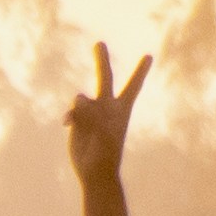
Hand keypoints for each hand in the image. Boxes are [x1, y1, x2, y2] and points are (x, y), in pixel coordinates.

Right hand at [67, 38, 156, 191]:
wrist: (95, 172)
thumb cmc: (105, 154)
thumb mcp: (102, 133)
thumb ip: (91, 113)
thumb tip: (79, 98)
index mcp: (121, 110)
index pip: (133, 86)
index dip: (140, 71)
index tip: (149, 56)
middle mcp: (107, 107)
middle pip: (105, 78)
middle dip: (102, 60)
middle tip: (99, 43)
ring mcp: (91, 113)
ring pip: (82, 98)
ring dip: (80, 108)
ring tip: (80, 124)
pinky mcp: (78, 121)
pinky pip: (72, 111)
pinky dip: (70, 116)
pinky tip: (66, 125)